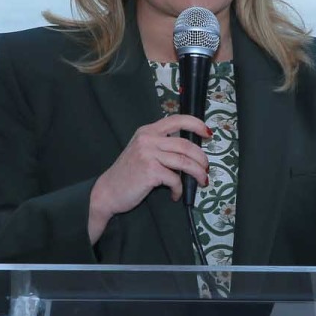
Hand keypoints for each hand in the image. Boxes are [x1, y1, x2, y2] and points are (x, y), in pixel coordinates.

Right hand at [88, 114, 211, 242]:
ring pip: (184, 162)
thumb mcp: (142, 151)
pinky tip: (175, 195)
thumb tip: (190, 149)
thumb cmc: (128, 174)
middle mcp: (148, 139)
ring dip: (197, 173)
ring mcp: (148, 154)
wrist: (108, 192)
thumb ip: (161, 145)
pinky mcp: (150, 171)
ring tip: (202, 181)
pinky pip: (175, 179)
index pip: (177, 120)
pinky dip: (179, 189)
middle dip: (201, 158)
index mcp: (147, 131)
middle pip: (186, 144)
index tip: (208, 134)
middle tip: (206, 168)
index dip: (196, 124)